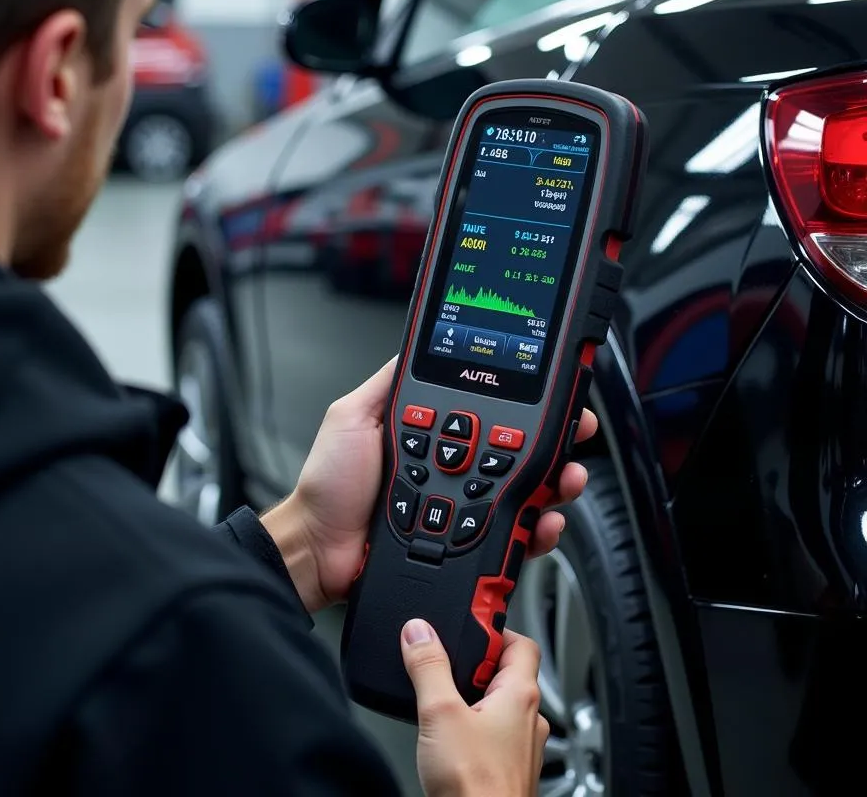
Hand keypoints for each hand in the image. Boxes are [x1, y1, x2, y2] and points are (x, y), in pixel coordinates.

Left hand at [261, 356, 596, 613]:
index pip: (491, 411)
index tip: (556, 395)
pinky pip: (511, 536)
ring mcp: (463, 505)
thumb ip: (389, 383)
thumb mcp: (353, 416)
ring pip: (526, 493)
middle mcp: (454, 466)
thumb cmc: (329, 485)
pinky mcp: (467, 545)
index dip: (527, 403)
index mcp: (433, 432)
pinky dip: (534, 529)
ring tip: (562, 480)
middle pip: (521, 451)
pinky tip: (540, 521)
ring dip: (554, 485)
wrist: (319, 549)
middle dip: (556, 443)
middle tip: (576, 436)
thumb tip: (417, 345)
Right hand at [403, 620, 546, 796]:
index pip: (521, 641)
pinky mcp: (507, 769)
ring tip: (442, 700)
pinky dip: (473, 724)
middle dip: (475, 663)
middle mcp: (529, 718)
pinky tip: (449, 736)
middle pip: (507, 671)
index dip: (494, 627)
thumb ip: (428, 666)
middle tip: (445, 663)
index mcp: (521, 695)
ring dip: (473, 696)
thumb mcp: (439, 712)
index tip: (467, 622)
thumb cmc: (476, 787)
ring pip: (499, 704)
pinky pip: (493, 733)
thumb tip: (419, 631)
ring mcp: (521, 747)